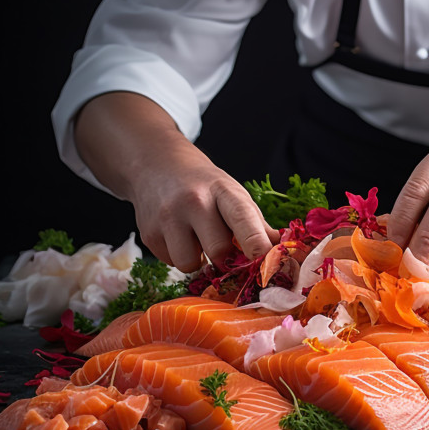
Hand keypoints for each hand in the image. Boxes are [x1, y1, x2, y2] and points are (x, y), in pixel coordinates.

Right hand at [127, 143, 278, 272]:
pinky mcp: (148, 234)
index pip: (241, 216)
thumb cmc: (205, 185)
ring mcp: (168, 217)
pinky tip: (179, 236)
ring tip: (197, 239)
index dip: (254, 240)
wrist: (158, 166)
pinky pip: (171, 263)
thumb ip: (256, 224)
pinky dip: (179, 256)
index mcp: (223, 190)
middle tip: (225, 248)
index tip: (264, 257)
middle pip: (218, 249)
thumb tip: (279, 253)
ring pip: (190, 264)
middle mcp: (194, 201)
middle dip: (225, 258)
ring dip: (198, 260)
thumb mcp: (233, 195)